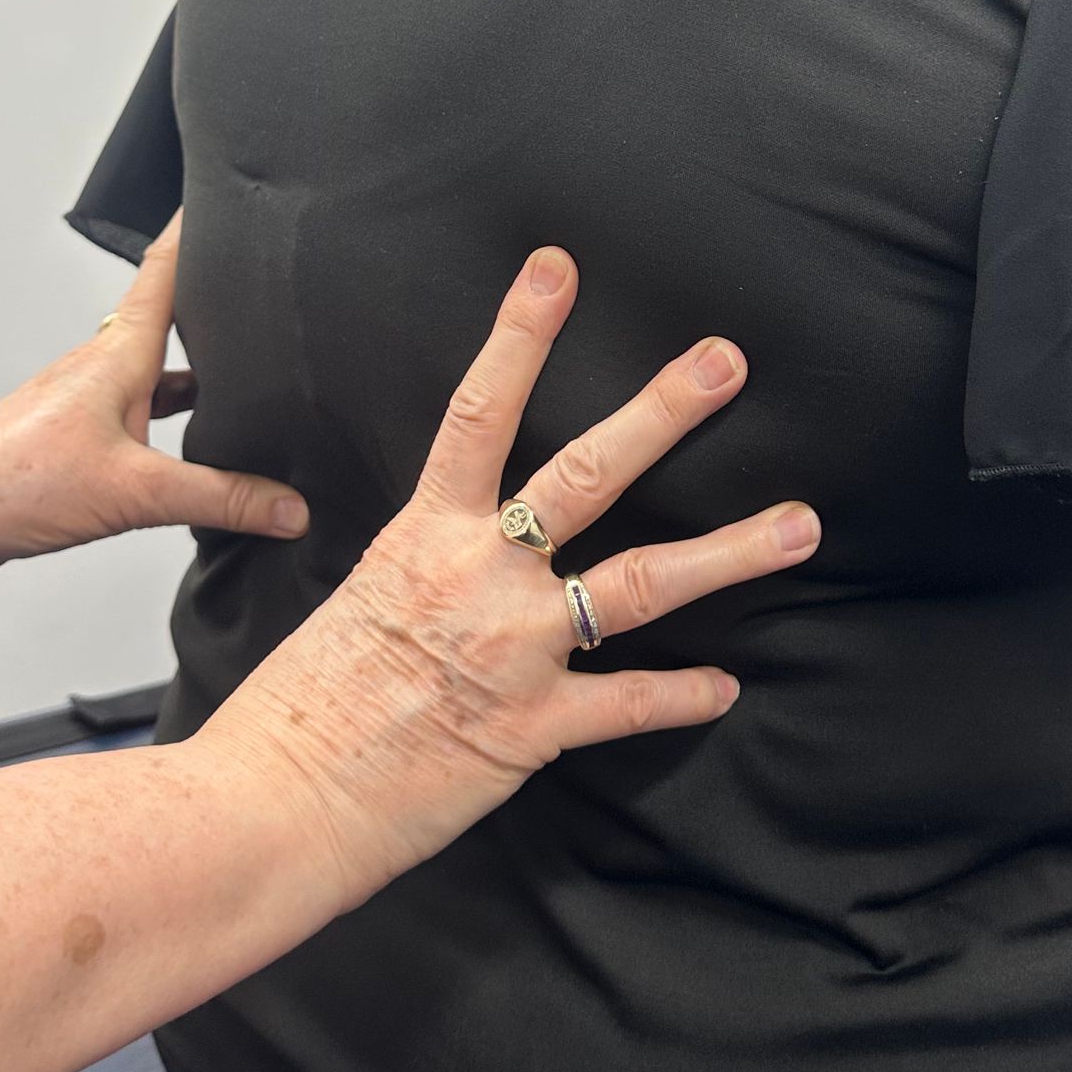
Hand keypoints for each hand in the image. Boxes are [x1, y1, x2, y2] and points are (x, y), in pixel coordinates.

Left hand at [0, 216, 308, 569]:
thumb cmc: (12, 481)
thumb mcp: (136, 491)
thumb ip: (220, 497)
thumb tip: (289, 507)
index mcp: (121, 354)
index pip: (167, 268)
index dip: (198, 227)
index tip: (225, 192)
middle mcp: (106, 366)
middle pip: (173, 317)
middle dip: (218, 301)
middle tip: (263, 286)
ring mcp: (92, 401)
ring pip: (162, 370)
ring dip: (202, 372)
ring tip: (253, 379)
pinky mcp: (81, 438)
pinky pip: (145, 414)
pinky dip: (177, 423)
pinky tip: (197, 452)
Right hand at [196, 248, 819, 913]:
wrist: (272, 802)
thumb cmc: (301, 708)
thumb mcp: (357, 602)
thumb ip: (426, 567)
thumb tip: (462, 549)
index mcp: (425, 536)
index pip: (476, 411)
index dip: (518, 336)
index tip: (557, 270)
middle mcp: (479, 578)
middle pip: (586, 475)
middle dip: (662, 412)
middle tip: (725, 361)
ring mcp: (515, 651)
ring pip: (641, 583)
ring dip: (729, 552)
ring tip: (799, 524)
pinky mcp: (534, 730)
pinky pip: (627, 704)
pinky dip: (682, 695)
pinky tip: (728, 686)